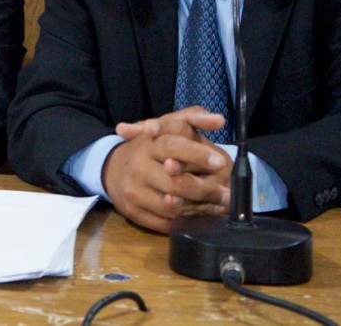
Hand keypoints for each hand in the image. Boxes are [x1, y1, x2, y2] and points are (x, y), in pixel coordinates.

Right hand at [102, 107, 231, 233]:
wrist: (113, 170)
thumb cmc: (151, 145)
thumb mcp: (169, 125)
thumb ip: (195, 117)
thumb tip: (219, 120)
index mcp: (147, 144)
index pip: (172, 147)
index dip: (197, 154)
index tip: (219, 162)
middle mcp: (137, 168)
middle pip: (176, 183)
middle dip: (206, 190)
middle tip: (227, 193)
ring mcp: (134, 192)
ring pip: (173, 207)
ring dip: (200, 208)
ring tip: (219, 205)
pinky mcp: (134, 213)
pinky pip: (165, 222)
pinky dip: (186, 220)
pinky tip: (201, 214)